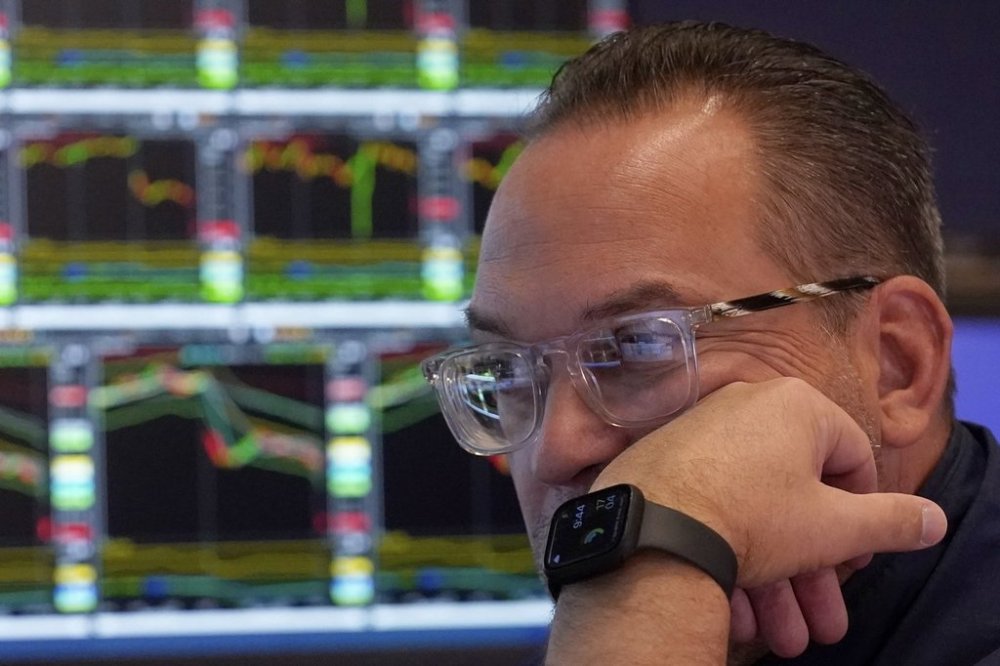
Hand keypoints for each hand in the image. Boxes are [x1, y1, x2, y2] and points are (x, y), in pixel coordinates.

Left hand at [591, 378, 945, 651]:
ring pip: (754, 514)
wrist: (651, 528)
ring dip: (775, 581)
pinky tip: (737, 612)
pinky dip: (727, 556)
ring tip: (783, 637)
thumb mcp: (835, 527)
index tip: (854, 560)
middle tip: (822, 621)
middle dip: (814, 571)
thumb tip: (934, 518)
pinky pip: (711, 508)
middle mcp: (746, 408)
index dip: (863, 516)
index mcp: (796, 407)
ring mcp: (699, 434)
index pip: (853, 459)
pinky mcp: (664, 463)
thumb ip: (891, 521)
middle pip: (798, 498)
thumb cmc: (752, 516)